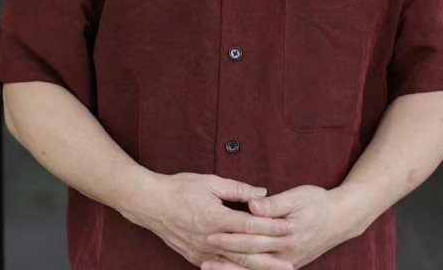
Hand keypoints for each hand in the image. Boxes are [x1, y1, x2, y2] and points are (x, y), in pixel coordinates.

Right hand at [131, 171, 295, 268]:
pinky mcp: (196, 257)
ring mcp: (203, 252)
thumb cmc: (181, 188)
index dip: (272, 226)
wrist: (151, 204)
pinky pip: (221, 267)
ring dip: (258, 267)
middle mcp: (211, 239)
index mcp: (216, 218)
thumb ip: (238, 189)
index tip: (290, 226)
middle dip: (271, 255)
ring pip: (236, 263)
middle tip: (291, 260)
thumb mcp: (210, 182)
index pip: (250, 224)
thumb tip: (262, 193)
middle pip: (247, 250)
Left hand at [201, 184, 362, 269]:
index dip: (230, 236)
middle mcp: (286, 254)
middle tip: (202, 252)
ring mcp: (287, 263)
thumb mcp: (297, 196)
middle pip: (249, 258)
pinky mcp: (288, 264)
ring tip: (208, 267)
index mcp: (285, 235)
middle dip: (224, 256)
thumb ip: (274, 204)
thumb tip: (253, 203)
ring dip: (231, 269)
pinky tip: (230, 269)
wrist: (341, 219)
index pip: (252, 238)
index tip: (210, 232)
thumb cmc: (318, 202)